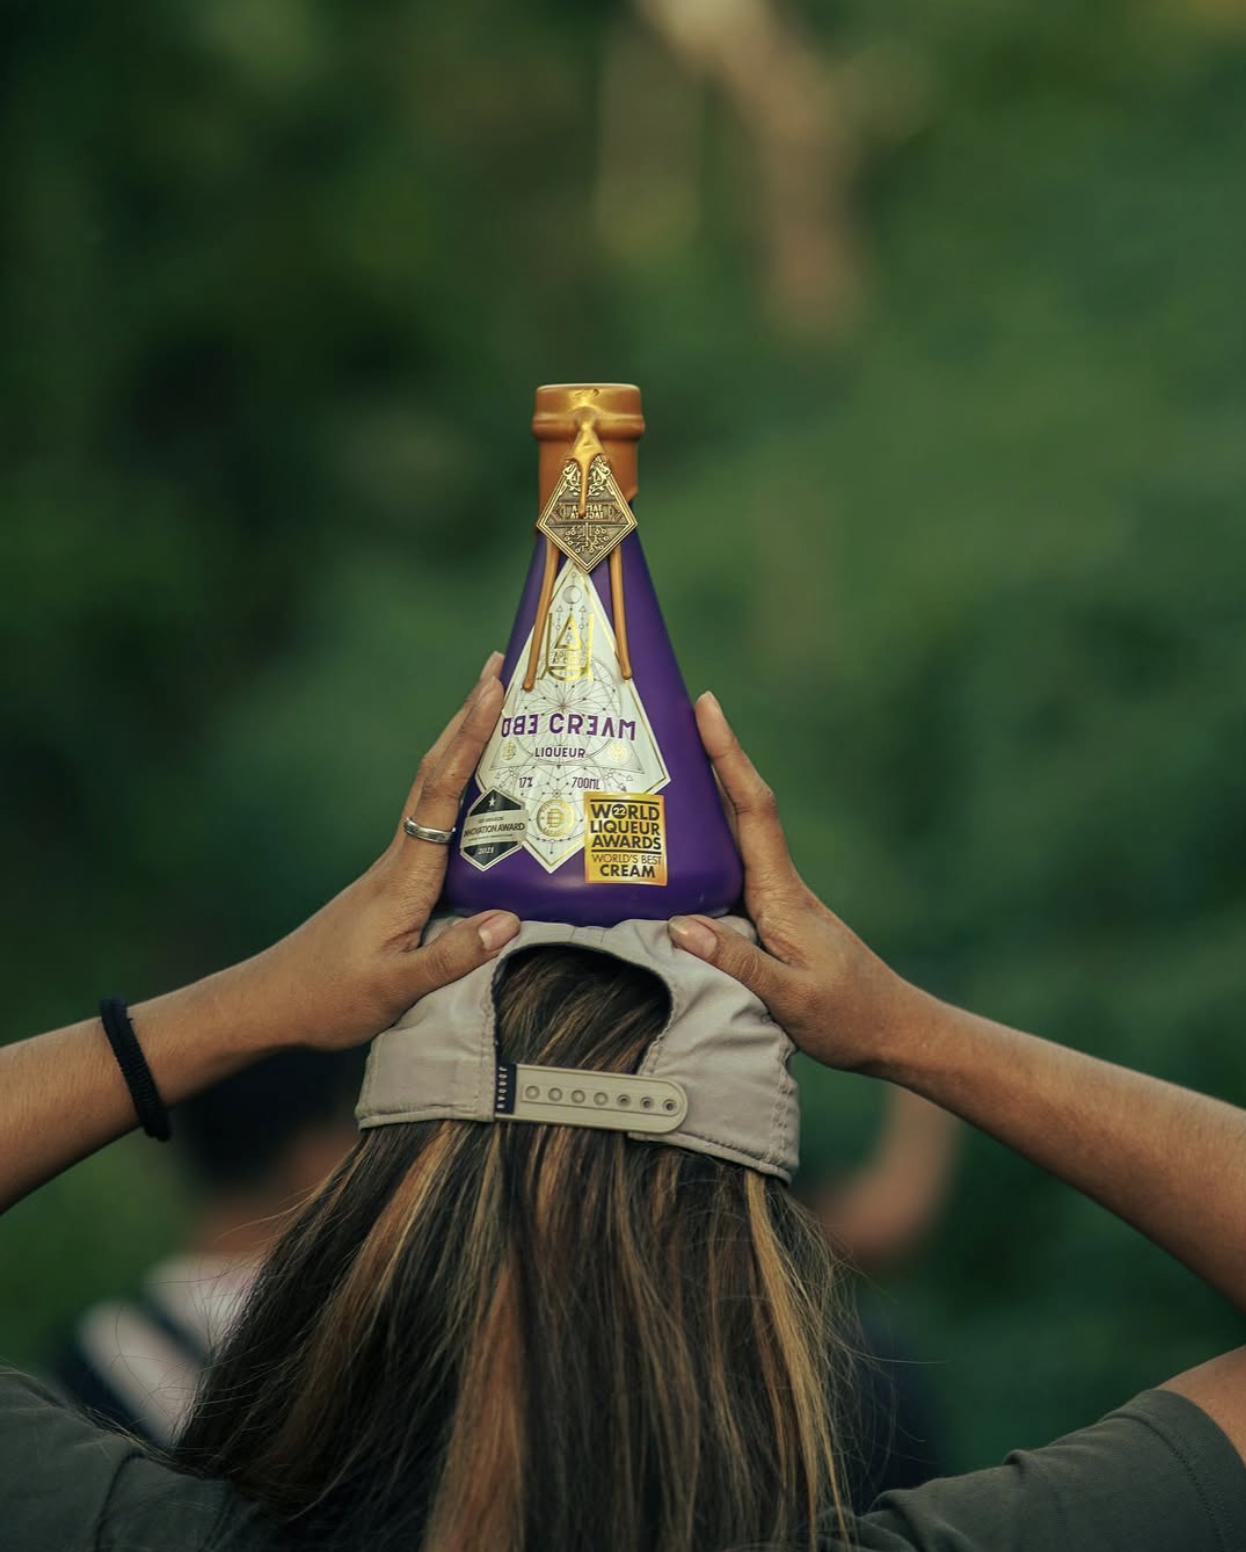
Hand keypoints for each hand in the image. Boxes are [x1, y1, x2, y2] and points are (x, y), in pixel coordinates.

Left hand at [196, 655, 519, 1053]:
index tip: (495, 689)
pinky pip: (437, 818)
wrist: (271, 1002)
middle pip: (437, 770)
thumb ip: (452, 956)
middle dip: (469, 716)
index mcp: (404, 875)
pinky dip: (461, 785)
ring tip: (499, 706)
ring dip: (465, 743)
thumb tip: (511, 919)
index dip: (471, 737)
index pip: (443, 791)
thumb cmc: (328, 998)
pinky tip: (481, 788)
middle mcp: (400, 859)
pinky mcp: (398, 882)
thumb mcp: (394, 988)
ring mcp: (397, 867)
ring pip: (435, 789)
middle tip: (502, 666)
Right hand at [667, 693, 915, 1071]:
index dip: (728, 756)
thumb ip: (737, 961)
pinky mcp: (770, 919)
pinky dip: (704, 843)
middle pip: (740, 807)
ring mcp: (775, 899)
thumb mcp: (791, 997)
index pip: (753, 810)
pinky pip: (729, 868)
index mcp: (782, 893)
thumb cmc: (849, 1017)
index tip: (707, 707)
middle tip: (667, 716)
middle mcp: (777, 885)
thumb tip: (679, 923)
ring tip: (657, 766)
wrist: (894, 1031)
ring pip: (733, 836)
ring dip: (703, 796)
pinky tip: (674, 847)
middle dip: (709, 758)